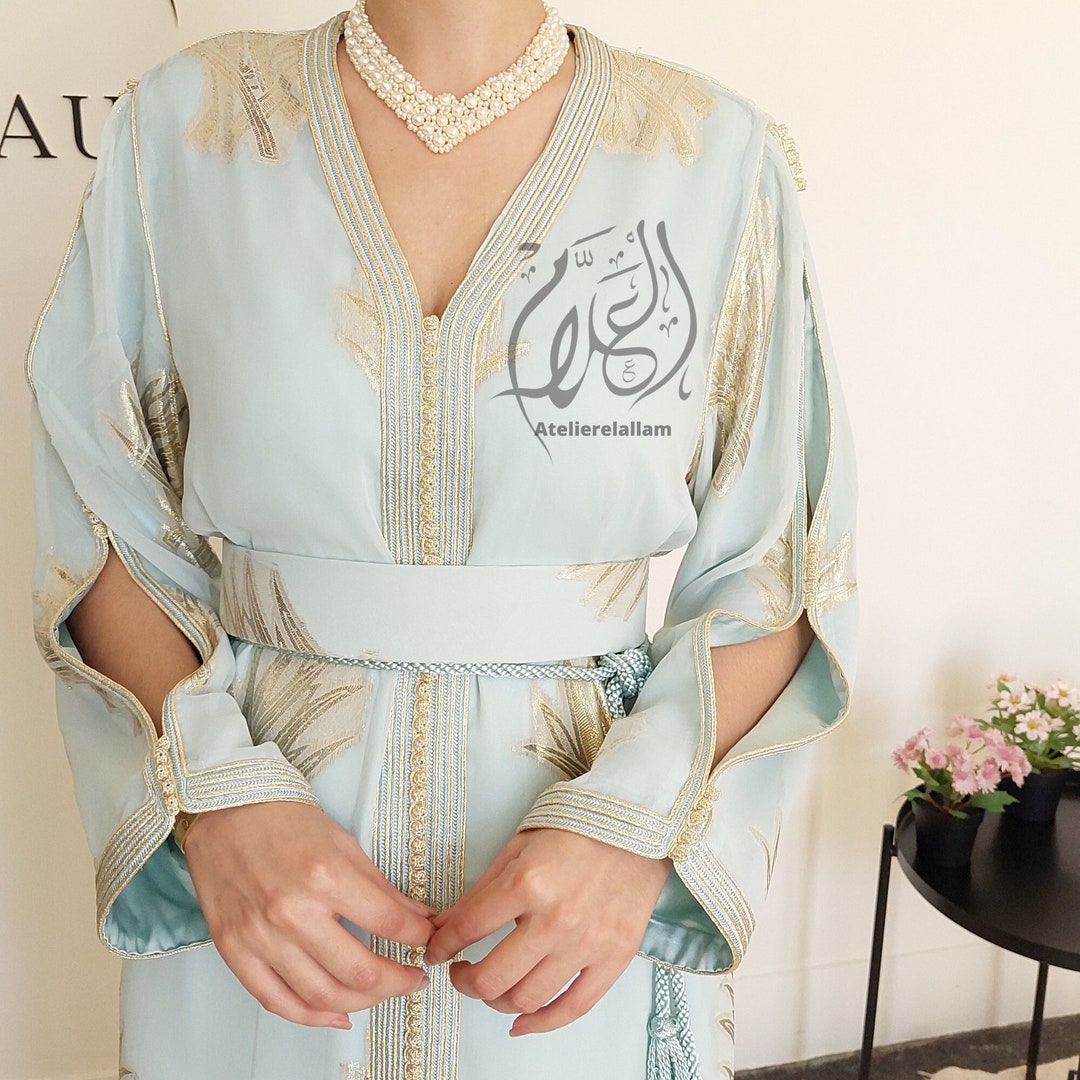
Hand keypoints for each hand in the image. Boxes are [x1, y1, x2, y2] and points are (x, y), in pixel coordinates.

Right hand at [183, 801, 433, 1028]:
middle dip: (399, 981)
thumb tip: (417, 918)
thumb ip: (381, 887)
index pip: (388, 923)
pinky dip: (313, 1017)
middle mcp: (292, 912)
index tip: (427, 939)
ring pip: (322, 996)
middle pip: (359, 972)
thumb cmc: (283, 820)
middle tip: (414, 978)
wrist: (224, 811)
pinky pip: (278, 1002)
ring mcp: (260, 936)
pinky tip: (338, 1014)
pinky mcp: (235, 952)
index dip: (418, 937)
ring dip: (363, 1003)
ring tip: (382, 993)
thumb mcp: (344, 843)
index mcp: (325, 876)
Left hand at [424, 828, 671, 1035]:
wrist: (636, 823)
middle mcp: (556, 919)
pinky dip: (541, 1023)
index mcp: (527, 882)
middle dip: (465, 981)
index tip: (437, 950)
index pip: (467, 930)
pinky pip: (573, 1008)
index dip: (442, 945)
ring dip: (497, 1002)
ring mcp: (587, 943)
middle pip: (492, 978)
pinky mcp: (614, 958)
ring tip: (492, 988)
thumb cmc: (578, 827)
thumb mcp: (519, 847)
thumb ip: (482, 890)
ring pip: (526, 1000)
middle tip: (461, 972)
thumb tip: (447, 926)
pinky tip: (521, 1022)